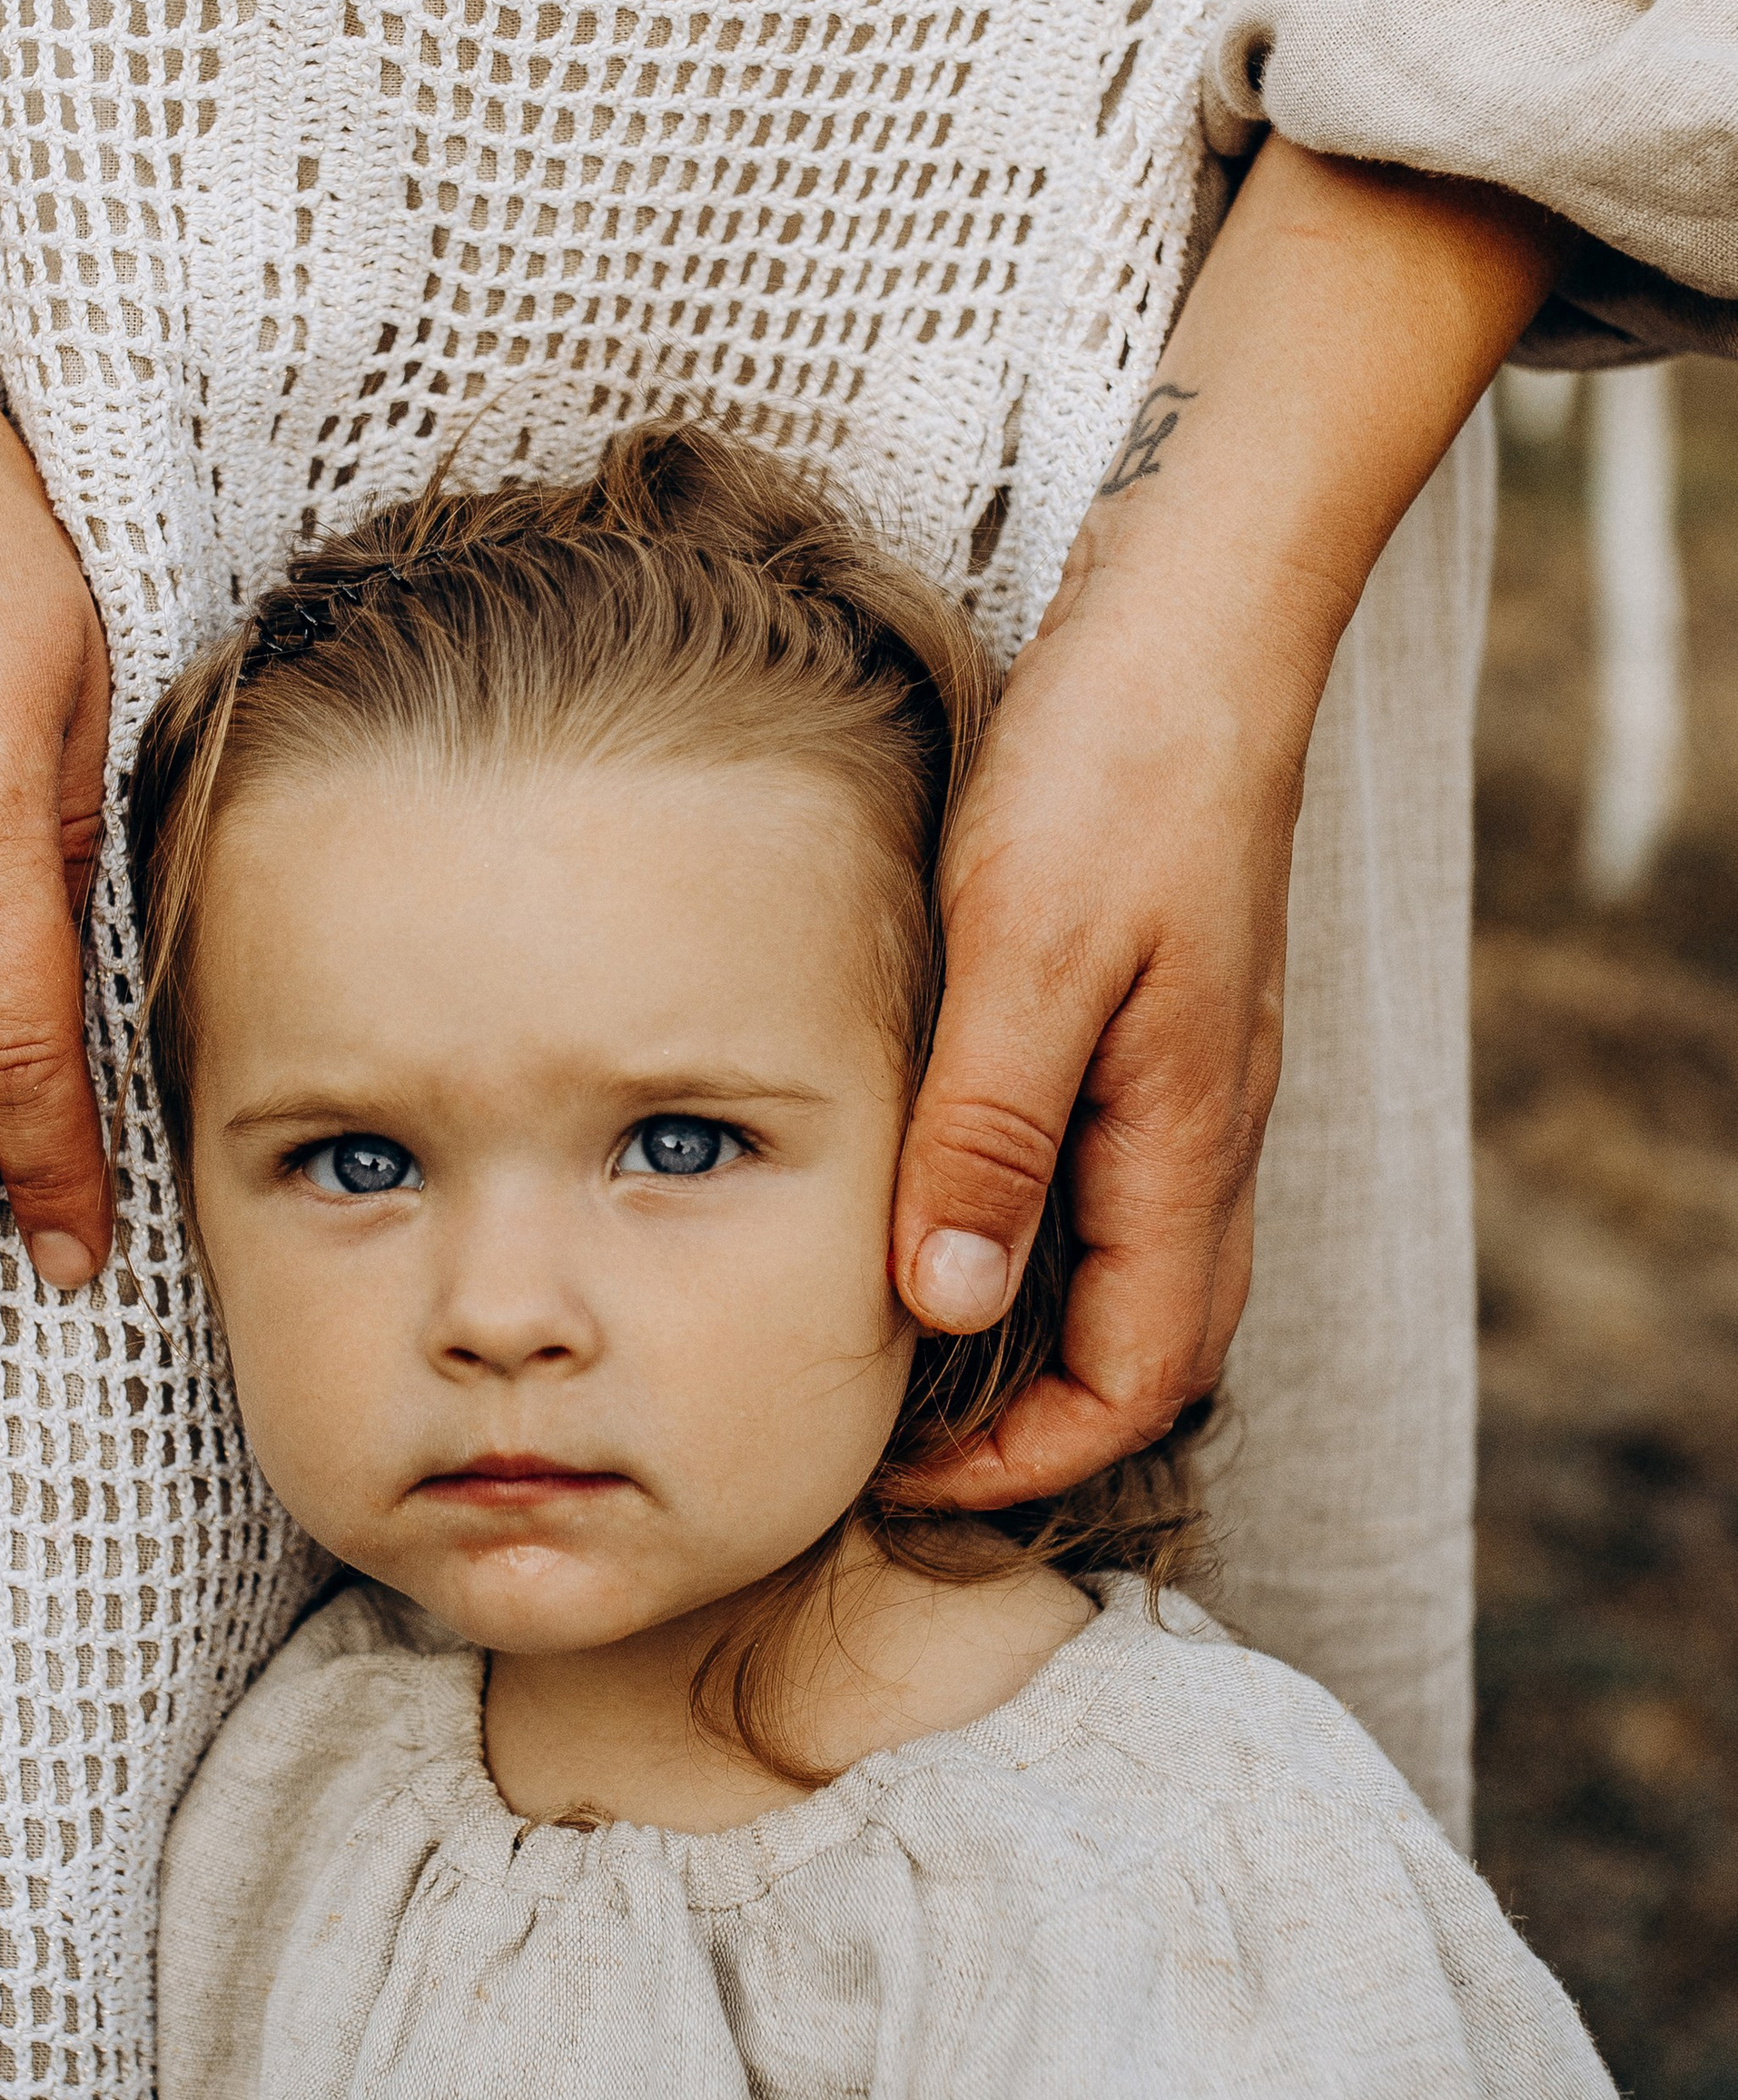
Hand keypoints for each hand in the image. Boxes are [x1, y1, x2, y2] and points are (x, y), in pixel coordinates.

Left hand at [893, 138, 1567, 1500]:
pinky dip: (1041, 1246)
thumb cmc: (1117, 766)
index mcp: (1183, 1140)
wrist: (1195, 620)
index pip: (1135, 1379)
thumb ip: (991, 1133)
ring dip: (1036, 1344)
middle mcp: (1205, 1132)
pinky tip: (947, 1214)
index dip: (1024, 1461)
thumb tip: (944, 1306)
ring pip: (1137, 1272)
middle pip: (1150, 1350)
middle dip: (1033, 1430)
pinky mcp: (1160, 1026)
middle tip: (893, 1452)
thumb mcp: (1029, 951)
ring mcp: (1190, 1081)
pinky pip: (1118, 1188)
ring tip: (901, 1364)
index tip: (897, 1479)